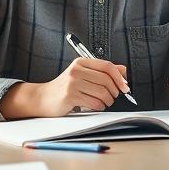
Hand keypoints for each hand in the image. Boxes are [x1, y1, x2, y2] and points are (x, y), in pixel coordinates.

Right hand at [5, 57, 128, 117]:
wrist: (43, 98)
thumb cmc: (64, 88)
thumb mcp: (82, 75)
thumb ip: (102, 72)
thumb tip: (123, 71)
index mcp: (81, 62)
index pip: (107, 66)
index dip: (119, 77)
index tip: (125, 87)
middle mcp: (76, 70)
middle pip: (106, 80)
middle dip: (114, 92)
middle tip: (112, 97)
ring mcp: (72, 83)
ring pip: (102, 93)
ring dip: (107, 101)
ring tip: (103, 103)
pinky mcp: (70, 96)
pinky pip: (94, 103)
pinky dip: (99, 107)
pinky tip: (94, 106)